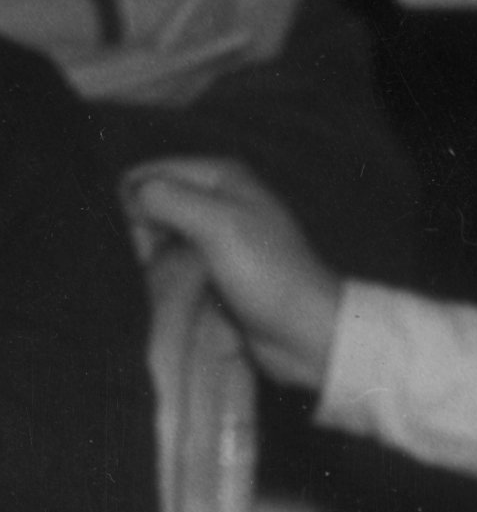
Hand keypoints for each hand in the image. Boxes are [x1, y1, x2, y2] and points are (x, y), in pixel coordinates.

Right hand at [118, 158, 344, 390]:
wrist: (311, 337)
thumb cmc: (270, 277)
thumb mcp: (216, 224)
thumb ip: (166, 198)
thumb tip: (129, 199)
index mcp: (219, 175)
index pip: (147, 174)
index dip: (132, 204)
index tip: (139, 242)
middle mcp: (218, 200)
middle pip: (151, 206)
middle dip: (140, 234)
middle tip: (149, 269)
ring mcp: (219, 238)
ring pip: (161, 239)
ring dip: (152, 260)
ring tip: (157, 284)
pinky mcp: (220, 273)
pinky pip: (178, 268)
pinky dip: (168, 279)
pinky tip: (170, 296)